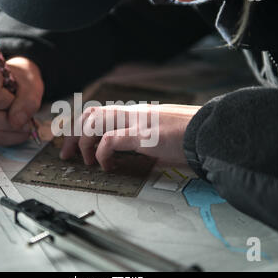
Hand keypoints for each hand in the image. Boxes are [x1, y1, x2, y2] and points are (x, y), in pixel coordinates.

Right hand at [0, 56, 43, 144]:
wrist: (15, 81)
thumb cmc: (21, 80)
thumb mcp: (31, 85)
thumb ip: (27, 102)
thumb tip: (16, 123)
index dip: (10, 102)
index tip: (17, 96)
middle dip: (9, 121)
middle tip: (24, 115)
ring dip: (11, 131)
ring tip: (23, 122)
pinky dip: (8, 136)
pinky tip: (17, 129)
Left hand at [60, 104, 199, 169]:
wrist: (211, 132)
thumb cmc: (190, 137)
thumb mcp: (161, 138)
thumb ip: (143, 143)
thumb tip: (131, 157)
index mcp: (136, 113)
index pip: (99, 111)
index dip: (81, 126)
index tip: (74, 143)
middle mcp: (133, 113)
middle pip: (90, 114)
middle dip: (73, 134)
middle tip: (67, 154)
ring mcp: (137, 122)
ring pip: (95, 123)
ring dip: (84, 143)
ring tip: (87, 161)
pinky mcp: (143, 135)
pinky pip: (110, 141)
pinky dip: (103, 154)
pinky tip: (107, 166)